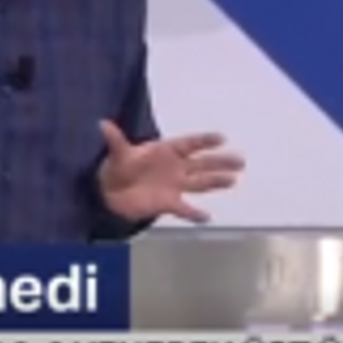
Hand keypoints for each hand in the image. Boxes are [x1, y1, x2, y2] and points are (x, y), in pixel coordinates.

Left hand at [97, 120, 243, 222]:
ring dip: (216, 182)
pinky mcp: (169, 202)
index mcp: (166, 150)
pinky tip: (207, 217)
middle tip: (240, 161)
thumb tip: (102, 124)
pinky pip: (185, 208)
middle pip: (202, 164)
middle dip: (220, 162)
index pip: (190, 144)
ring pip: (200, 183)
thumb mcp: (118, 154)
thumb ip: (115, 140)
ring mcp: (175, 185)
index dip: (205, 141)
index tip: (221, 138)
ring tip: (233, 180)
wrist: (111, 191)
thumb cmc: (118, 167)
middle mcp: (175, 167)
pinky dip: (195, 214)